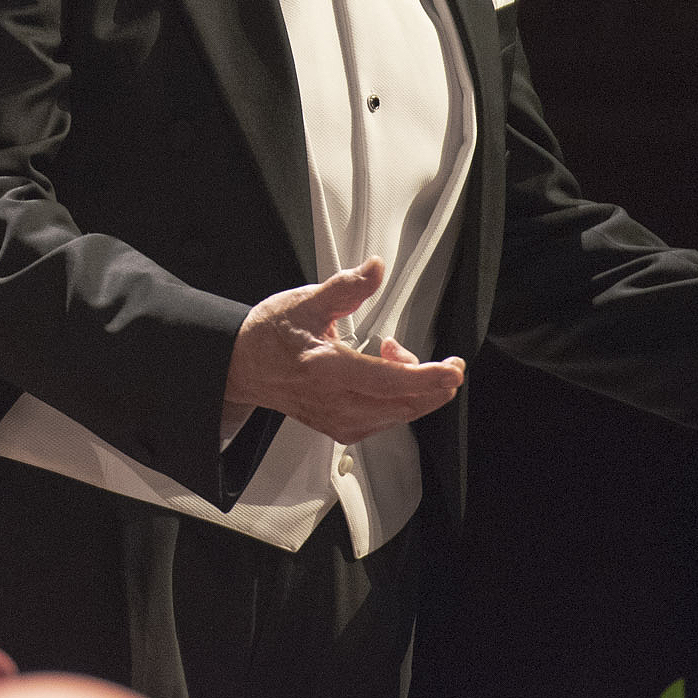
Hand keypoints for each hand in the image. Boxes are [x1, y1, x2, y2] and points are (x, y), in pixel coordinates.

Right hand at [224, 258, 465, 444]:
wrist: (244, 366)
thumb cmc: (271, 335)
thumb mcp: (306, 301)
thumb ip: (346, 287)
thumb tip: (375, 269)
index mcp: (325, 368)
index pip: (388, 381)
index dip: (428, 377)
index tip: (453, 368)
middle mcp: (334, 401)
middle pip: (403, 404)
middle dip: (431, 381)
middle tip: (433, 357)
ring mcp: (338, 420)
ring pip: (398, 415)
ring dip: (414, 388)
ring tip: (393, 355)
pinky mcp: (341, 429)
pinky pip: (386, 421)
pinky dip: (399, 400)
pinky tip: (386, 378)